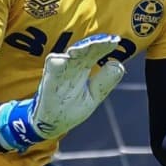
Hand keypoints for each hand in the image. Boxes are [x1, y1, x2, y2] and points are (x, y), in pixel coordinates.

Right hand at [0, 34, 124, 151]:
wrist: (50, 125)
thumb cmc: (71, 108)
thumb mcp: (94, 95)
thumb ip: (105, 81)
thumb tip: (117, 64)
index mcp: (82, 68)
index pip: (95, 53)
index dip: (105, 46)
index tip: (116, 41)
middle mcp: (70, 66)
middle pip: (84, 50)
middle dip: (96, 44)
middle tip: (109, 40)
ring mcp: (58, 71)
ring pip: (70, 55)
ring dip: (81, 49)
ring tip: (93, 45)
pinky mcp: (48, 79)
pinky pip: (53, 66)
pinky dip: (61, 61)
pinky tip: (71, 55)